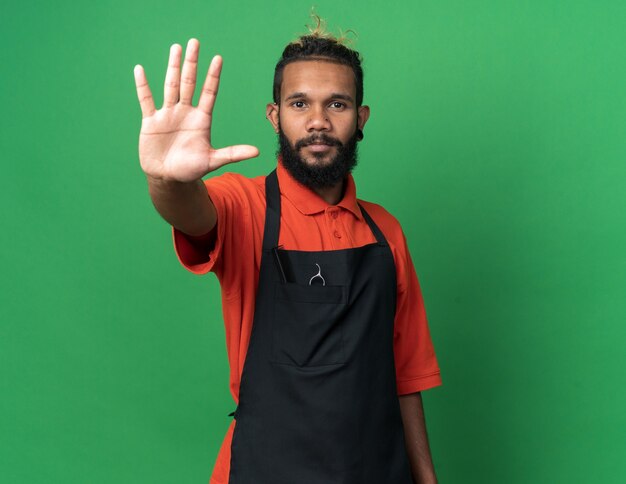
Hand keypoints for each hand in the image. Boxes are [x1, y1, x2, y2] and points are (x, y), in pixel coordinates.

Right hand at [134, 39, 258, 182]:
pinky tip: (140, 70)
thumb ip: (233, 154)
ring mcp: (167, 115)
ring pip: (170, 86)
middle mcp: (185, 112)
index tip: (218, 58)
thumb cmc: (190, 169)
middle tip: (195, 42)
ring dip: (172, 67)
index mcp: (201, 119)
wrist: (168, 178)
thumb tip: (257, 152)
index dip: (213, 76)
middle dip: (192, 63)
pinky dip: (142, 86)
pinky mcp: (151, 122)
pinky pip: (146, 100)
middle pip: (189, 82)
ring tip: (175, 48)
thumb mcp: (212, 161)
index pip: (208, 92)